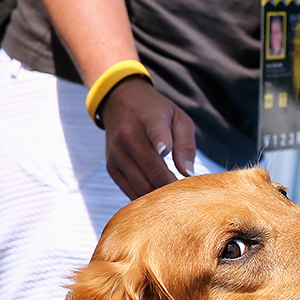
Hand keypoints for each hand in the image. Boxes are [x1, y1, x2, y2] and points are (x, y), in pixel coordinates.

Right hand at [98, 76, 194, 197]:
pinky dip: (146, 198)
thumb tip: (188, 174)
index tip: (170, 155)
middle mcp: (128, 137)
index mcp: (149, 120)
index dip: (163, 146)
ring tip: (176, 197)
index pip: (157, 134)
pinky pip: (130, 191)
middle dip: (174, 187)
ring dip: (161, 196)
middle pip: (153, 172)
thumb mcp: (178, 118)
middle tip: (189, 195)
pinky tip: (159, 197)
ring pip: (142, 186)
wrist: (119, 102)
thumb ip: (186, 145)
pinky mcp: (111, 167)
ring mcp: (117, 154)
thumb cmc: (156, 113)